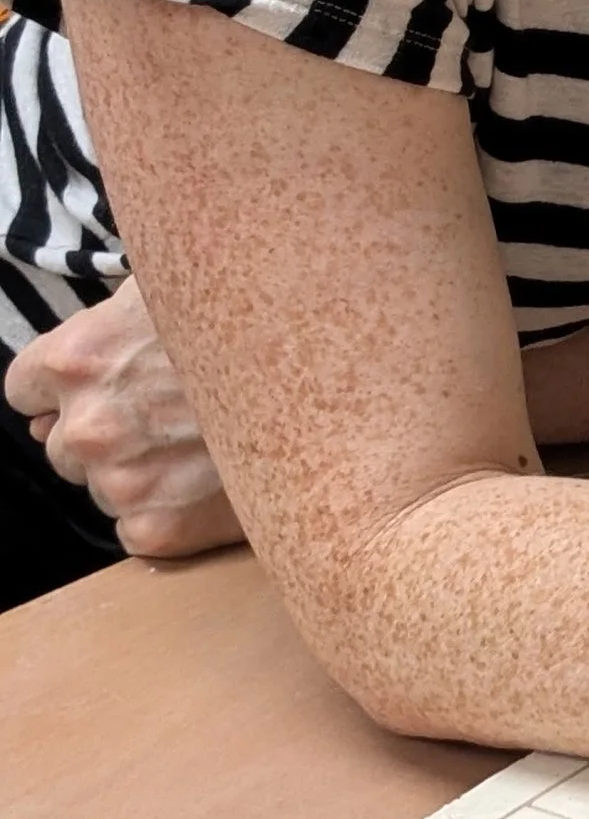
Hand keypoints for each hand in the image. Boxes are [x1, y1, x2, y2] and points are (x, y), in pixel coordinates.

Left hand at [3, 278, 242, 560]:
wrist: (328, 388)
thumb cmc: (257, 327)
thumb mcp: (174, 288)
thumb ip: (121, 312)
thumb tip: (106, 330)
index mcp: (77, 359)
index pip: (24, 390)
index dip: (68, 390)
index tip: (104, 391)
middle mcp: (88, 425)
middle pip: (63, 446)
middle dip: (105, 436)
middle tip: (167, 421)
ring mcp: (122, 483)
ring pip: (103, 489)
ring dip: (138, 476)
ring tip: (199, 452)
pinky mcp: (159, 530)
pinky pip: (136, 531)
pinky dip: (168, 516)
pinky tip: (209, 487)